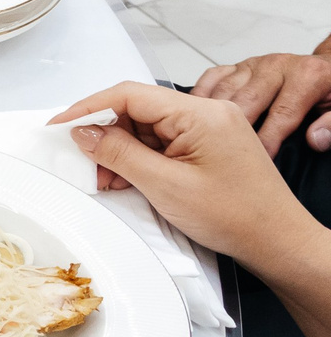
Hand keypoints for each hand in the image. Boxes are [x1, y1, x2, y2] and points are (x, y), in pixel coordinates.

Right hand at [49, 82, 316, 262]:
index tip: (59, 126)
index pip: (130, 94)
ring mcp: (209, 127)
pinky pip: (163, 141)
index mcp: (200, 113)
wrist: (278, 241)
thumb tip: (83, 132)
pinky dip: (140, 158)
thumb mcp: (165, 186)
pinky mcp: (209, 143)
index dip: (88, 107)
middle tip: (83, 163)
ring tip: (107, 179)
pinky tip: (128, 178)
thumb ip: (119, 153)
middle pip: (137, 109)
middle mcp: (207, 111)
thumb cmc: (235, 216)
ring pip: (147, 127)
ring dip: (121, 150)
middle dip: (105, 135)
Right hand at [191, 49, 330, 156]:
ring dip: (209, 115)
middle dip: (232, 131)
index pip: (281, 114)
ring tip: (200, 139)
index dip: (267, 141)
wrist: (326, 67)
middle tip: (220, 155)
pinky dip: (199, 96)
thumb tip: (315, 140)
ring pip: (223, 90)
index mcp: (306, 77)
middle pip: (245, 102)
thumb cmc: (329, 91)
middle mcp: (276, 66)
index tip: (258, 160)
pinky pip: (211, 78)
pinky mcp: (237, 65)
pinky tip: (194, 116)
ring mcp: (253, 64)